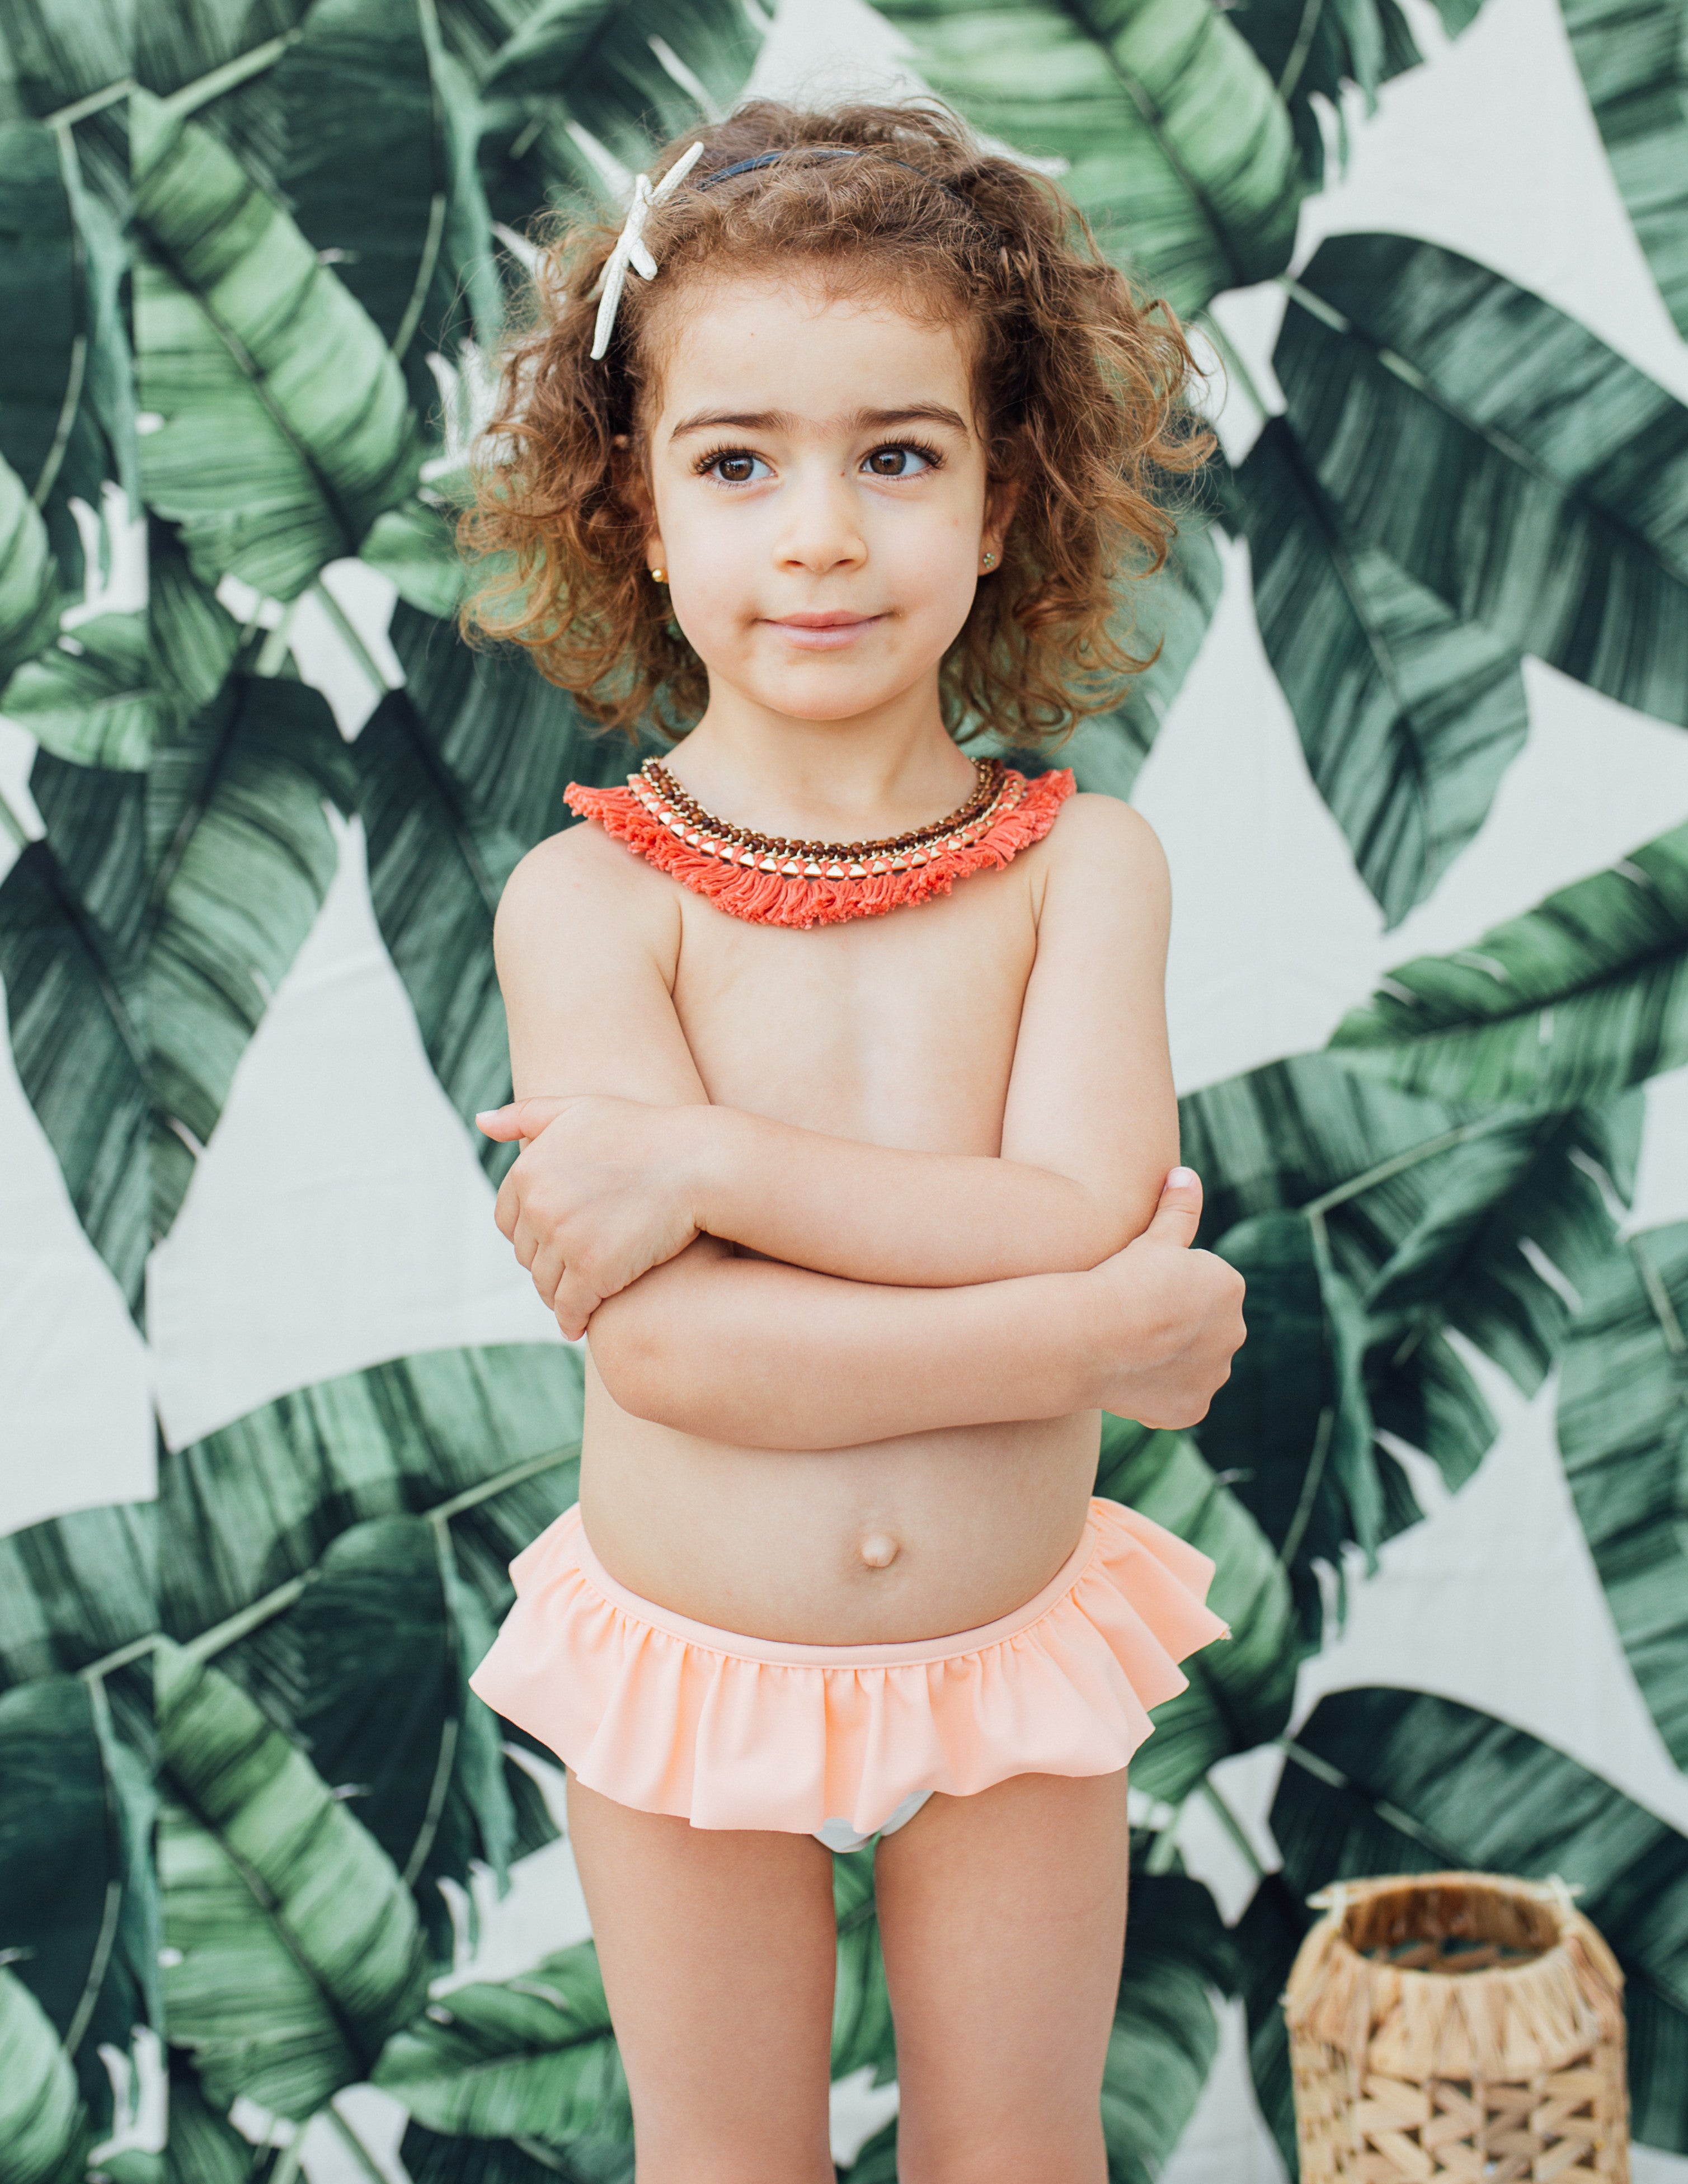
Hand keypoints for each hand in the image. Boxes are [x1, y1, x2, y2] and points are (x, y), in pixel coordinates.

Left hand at [477, 1095, 703, 1337]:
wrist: (698, 1162)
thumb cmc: (644, 1132)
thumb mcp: (579, 1108)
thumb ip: (526, 1115)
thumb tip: (480, 1121)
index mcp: (528, 1170)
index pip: (507, 1220)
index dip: (530, 1233)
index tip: (553, 1241)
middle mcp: (538, 1205)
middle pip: (527, 1255)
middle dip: (546, 1264)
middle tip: (572, 1270)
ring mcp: (564, 1240)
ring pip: (546, 1285)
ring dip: (559, 1296)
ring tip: (579, 1298)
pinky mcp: (593, 1272)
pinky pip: (570, 1308)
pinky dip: (573, 1320)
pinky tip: (580, 1324)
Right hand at [1086, 1167, 1245, 1427]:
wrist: (1095, 1335)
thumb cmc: (1121, 1279)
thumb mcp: (1151, 1237)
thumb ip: (1177, 1209)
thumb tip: (1186, 1174)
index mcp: (1229, 1287)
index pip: (1202, 1286)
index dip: (1166, 1287)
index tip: (1139, 1288)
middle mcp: (1234, 1333)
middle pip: (1203, 1327)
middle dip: (1176, 1325)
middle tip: (1133, 1319)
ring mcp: (1214, 1375)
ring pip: (1194, 1364)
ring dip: (1171, 1359)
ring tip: (1129, 1348)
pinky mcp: (1194, 1408)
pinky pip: (1180, 1398)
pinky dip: (1160, 1392)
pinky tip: (1130, 1377)